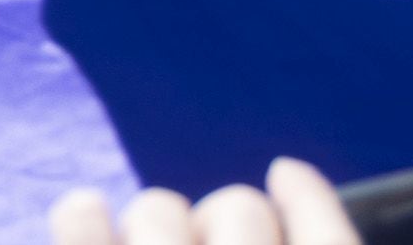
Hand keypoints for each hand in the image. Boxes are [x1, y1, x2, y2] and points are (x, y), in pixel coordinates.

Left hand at [49, 159, 354, 244]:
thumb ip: (310, 231)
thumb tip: (288, 174)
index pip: (333, 238)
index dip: (310, 200)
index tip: (285, 175)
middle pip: (239, 210)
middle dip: (226, 227)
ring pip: (158, 208)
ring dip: (155, 231)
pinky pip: (79, 219)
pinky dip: (82, 217)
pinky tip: (89, 217)